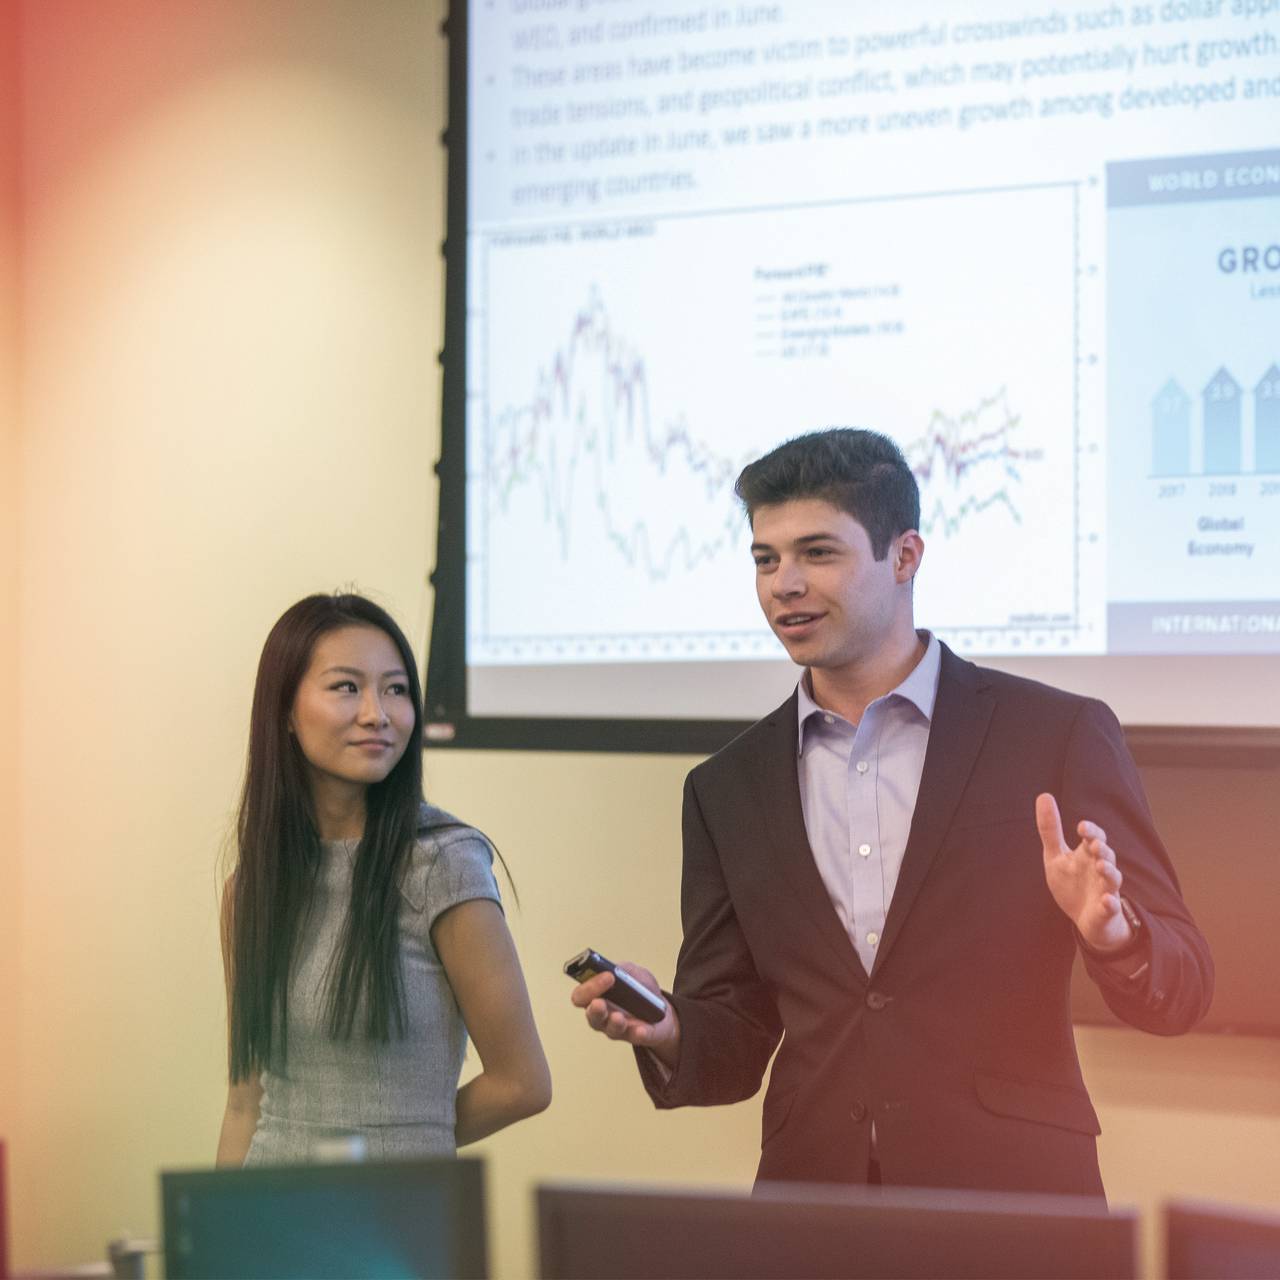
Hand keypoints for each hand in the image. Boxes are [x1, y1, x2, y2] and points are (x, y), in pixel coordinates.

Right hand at [570, 961, 680, 1068]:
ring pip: (611, 1030)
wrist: (663, 1007)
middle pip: (592, 1016)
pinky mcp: (637, 1037)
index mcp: (597, 997)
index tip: (606, 976)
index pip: (581, 996)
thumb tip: (614, 969)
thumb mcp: (633, 972)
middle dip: (594, 1010)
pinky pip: (636, 1037)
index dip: (588, 987)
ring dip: (614, 1023)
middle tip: (600, 1002)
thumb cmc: (640, 989)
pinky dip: (638, 1034)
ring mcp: (619, 1029)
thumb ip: (622, 969)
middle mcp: (603, 1016)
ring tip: (618, 1017)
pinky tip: (641, 1029)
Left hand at [1036, 793, 1132, 951]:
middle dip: (1102, 849)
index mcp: (1087, 855)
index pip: (1094, 838)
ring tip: (1101, 865)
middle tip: (1094, 845)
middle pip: (1107, 855)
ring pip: (1113, 879)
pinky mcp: (1106, 910)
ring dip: (1109, 872)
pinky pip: (1111, 907)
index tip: (1081, 826)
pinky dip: (1110, 904)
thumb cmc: (1071, 883)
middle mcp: (1100, 869)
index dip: (1092, 831)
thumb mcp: (1056, 856)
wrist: (1084, 918)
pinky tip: (1107, 900)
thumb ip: (1050, 829)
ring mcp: (1105, 890)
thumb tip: (1044, 795)